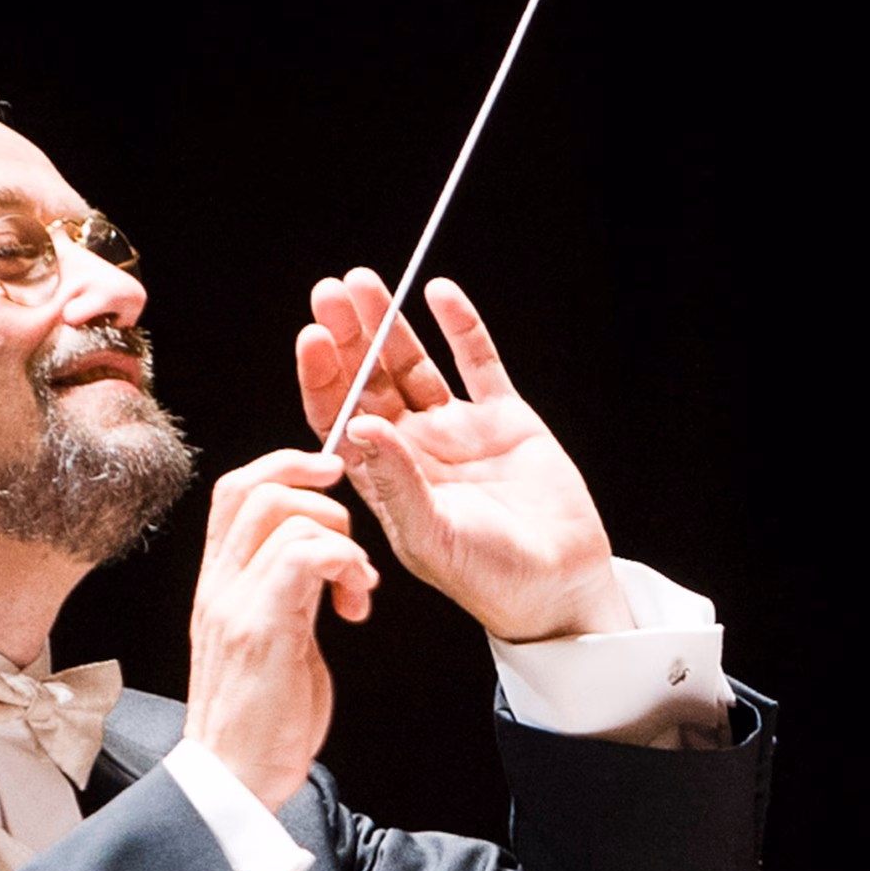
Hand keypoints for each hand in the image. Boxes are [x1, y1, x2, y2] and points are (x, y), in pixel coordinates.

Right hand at [184, 451, 378, 809]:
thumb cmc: (258, 719)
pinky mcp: (261, 629)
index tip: (330, 478)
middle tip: (354, 532)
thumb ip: (285, 592)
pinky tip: (355, 604)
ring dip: (343, 540)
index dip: (284, 465)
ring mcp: (235, 605)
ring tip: (358, 588)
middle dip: (318, 488)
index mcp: (218, 584)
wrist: (233, 780)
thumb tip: (319, 558)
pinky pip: (305, 557)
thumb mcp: (268, 637)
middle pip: (255, 488)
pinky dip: (345, 564)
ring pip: (287, 517)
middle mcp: (218, 585)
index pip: (234, 491)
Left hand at [296, 269, 631, 641]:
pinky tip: (439, 293)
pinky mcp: (505, 420)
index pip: (339, 418)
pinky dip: (461, 328)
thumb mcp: (429, 535)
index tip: (313, 339)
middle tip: (329, 294)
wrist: (556, 589)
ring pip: (414, 364)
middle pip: (370, 380)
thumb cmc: (486, 577)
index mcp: (382, 479)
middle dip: (350, 338)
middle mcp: (412, 449)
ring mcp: (456, 430)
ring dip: (390, 324)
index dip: (324, 378)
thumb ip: (395, 482)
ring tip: (364, 282)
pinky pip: (479, 363)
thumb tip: (358, 425)